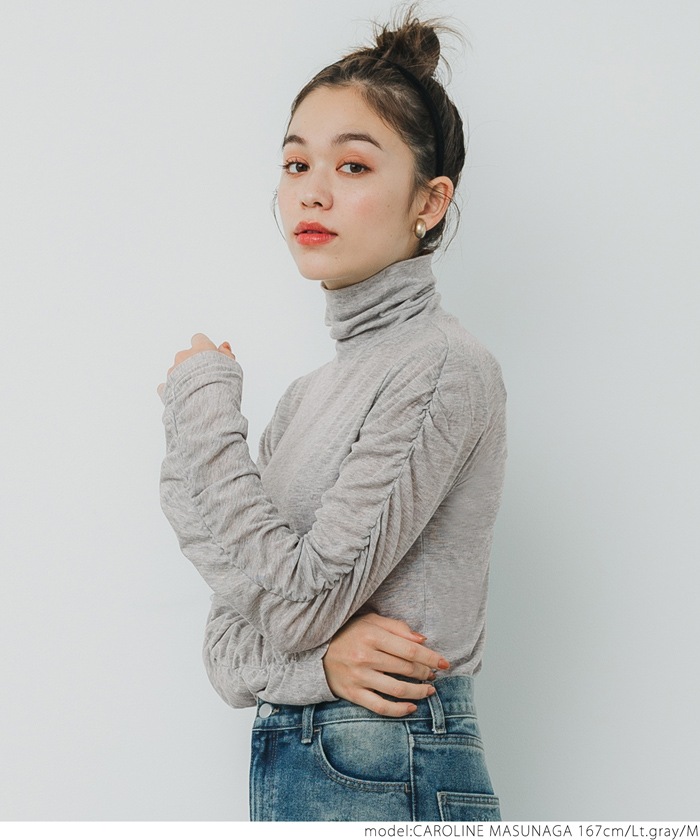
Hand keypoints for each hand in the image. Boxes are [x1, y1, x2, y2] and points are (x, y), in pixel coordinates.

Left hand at [157, 333, 235, 397]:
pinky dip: (175, 391)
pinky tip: (184, 398)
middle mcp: (184, 357)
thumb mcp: (232, 367)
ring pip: (177, 371)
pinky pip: (167, 386)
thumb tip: (224, 345)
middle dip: (193, 364)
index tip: (211, 358)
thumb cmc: (222, 386)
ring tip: (197, 391)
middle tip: (206, 378)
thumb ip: (226, 354)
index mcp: (200, 349)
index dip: (205, 349)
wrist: (207, 407)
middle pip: (186, 355)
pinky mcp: (165, 388)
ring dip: (185, 378)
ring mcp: (173, 372)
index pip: (199, 339)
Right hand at [322, 613, 449, 716]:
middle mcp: (365, 656)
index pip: (410, 649)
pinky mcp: (353, 694)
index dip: (431, 657)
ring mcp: (359, 677)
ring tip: (429, 690)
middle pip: (407, 668)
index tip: (445, 663)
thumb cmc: (349, 633)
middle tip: (433, 674)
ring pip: (397, 689)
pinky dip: (399, 709)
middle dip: (426, 673)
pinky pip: (380, 706)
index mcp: (372, 635)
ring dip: (419, 692)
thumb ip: (397, 627)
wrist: (317, 651)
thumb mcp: (371, 621)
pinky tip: (411, 707)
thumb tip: (423, 640)